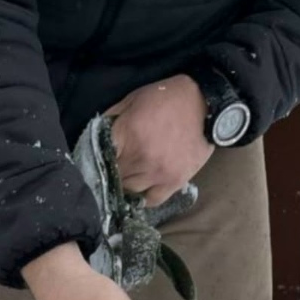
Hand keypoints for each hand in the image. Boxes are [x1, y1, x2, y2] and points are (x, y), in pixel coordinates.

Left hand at [107, 75, 211, 206]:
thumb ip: (111, 119)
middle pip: (114, 177)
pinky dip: (145, 196)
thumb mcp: (133, 100)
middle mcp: (141, 157)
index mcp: (128, 134)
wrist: (205, 104)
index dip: (98, 160)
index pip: (100, 158)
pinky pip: (151, 200)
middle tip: (118, 164)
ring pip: (129, 190)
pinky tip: (144, 187)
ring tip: (131, 173)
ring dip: (127, 184)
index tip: (98, 160)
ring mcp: (158, 173)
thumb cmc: (166, 99)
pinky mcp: (174, 183)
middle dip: (113, 171)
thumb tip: (94, 138)